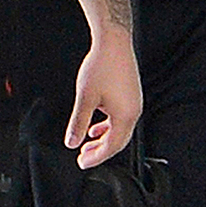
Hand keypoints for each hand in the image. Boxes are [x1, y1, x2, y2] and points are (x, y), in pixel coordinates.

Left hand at [65, 28, 142, 169]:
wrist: (113, 42)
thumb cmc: (101, 66)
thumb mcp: (85, 98)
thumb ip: (78, 123)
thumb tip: (72, 142)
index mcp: (126, 115)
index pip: (112, 146)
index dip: (96, 158)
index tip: (82, 163)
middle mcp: (134, 111)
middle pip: (118, 141)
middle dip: (100, 152)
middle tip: (83, 158)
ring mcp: (133, 103)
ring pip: (119, 130)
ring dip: (103, 139)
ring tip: (87, 145)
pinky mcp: (130, 95)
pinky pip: (120, 119)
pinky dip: (108, 127)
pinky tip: (95, 127)